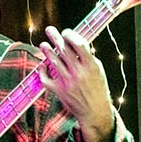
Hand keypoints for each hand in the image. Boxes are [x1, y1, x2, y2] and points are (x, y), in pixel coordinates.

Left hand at [38, 26, 115, 141]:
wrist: (94, 111)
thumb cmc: (97, 89)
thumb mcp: (98, 71)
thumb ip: (87, 58)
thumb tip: (74, 43)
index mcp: (91, 66)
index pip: (80, 45)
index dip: (71, 36)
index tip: (66, 32)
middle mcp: (79, 73)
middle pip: (64, 50)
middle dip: (55, 38)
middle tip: (49, 30)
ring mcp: (67, 82)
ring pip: (53, 62)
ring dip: (47, 51)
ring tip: (43, 44)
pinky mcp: (59, 90)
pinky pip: (46, 79)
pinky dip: (42, 71)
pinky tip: (42, 65)